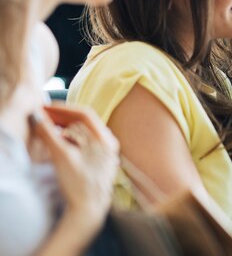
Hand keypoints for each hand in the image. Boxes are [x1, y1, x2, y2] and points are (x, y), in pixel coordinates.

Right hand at [29, 104, 118, 236]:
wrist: (89, 210)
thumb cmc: (79, 183)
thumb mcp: (62, 156)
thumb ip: (49, 134)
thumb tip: (37, 117)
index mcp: (105, 138)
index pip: (84, 114)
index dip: (62, 109)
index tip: (45, 108)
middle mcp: (108, 142)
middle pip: (84, 122)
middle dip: (62, 117)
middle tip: (43, 115)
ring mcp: (105, 151)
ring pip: (84, 132)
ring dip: (65, 127)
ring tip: (48, 126)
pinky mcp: (99, 160)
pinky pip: (84, 142)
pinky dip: (70, 138)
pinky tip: (59, 141)